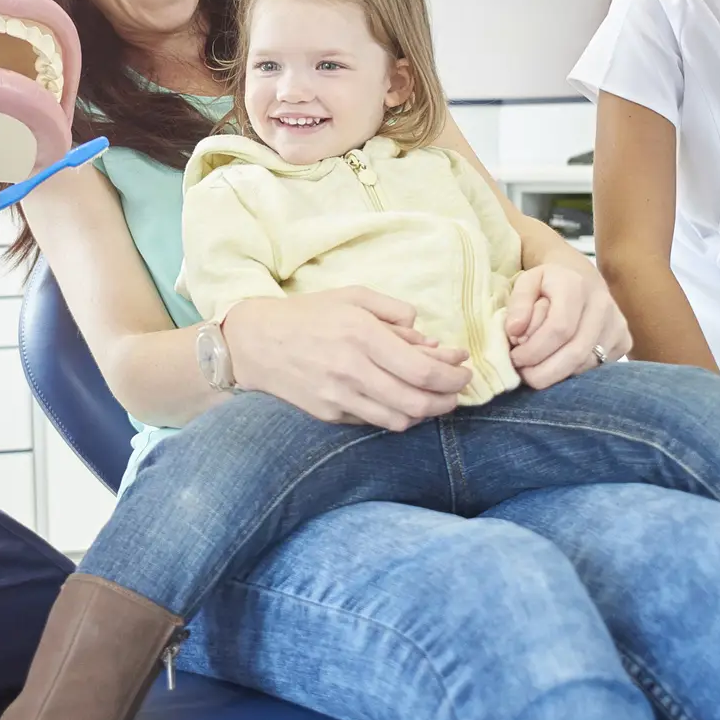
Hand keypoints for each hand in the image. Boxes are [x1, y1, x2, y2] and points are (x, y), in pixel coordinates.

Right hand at [220, 287, 470, 430]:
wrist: (256, 342)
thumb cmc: (308, 314)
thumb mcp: (353, 297)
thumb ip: (394, 313)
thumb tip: (429, 339)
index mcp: (361, 335)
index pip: (423, 370)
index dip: (453, 377)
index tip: (464, 371)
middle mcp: (352, 369)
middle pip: (418, 402)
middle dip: (448, 400)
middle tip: (457, 392)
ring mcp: (339, 396)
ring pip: (399, 420)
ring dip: (425, 414)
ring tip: (435, 400)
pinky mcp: (329, 414)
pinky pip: (374, 422)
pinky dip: (396, 416)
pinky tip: (402, 402)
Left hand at [504, 262, 632, 387]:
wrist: (581, 276)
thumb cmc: (548, 283)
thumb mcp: (526, 283)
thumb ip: (517, 304)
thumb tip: (514, 332)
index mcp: (575, 285)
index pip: (558, 328)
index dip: (534, 350)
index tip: (515, 359)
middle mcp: (602, 304)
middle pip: (575, 352)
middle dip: (544, 372)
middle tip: (524, 374)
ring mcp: (618, 324)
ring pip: (586, 364)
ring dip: (557, 375)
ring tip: (537, 368)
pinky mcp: (625, 341)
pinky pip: (597, 367)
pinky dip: (573, 373)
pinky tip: (558, 364)